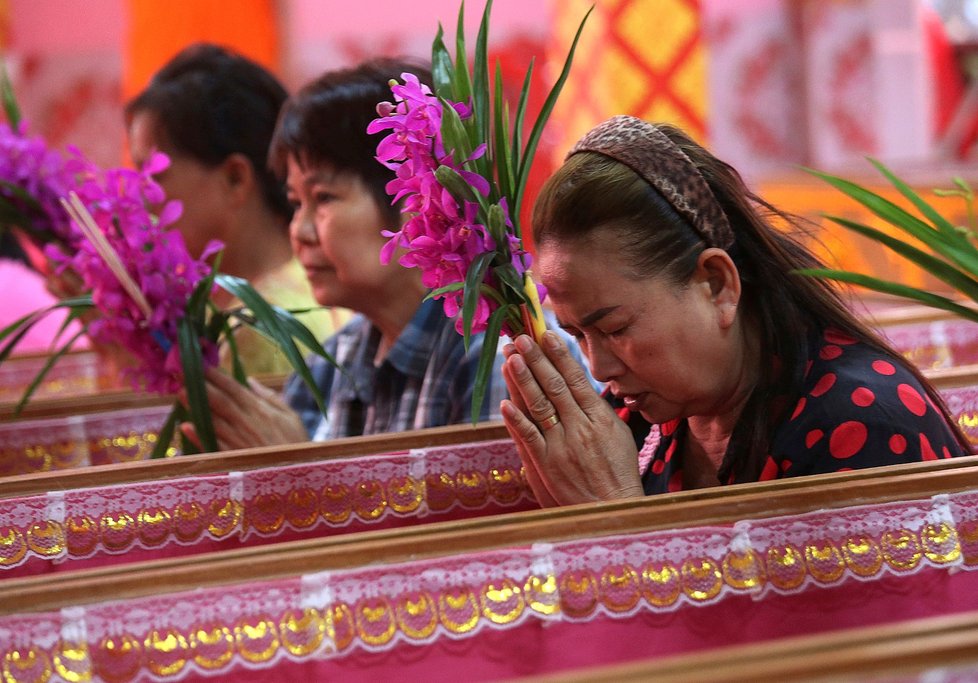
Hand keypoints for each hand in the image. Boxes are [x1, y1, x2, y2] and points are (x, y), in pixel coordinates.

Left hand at [181, 368, 307, 450]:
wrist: (298, 475)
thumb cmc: (297, 445)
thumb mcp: (292, 417)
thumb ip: (271, 398)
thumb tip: (251, 381)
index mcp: (261, 411)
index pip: (234, 388)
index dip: (217, 376)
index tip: (201, 363)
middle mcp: (246, 423)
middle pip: (220, 402)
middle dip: (201, 386)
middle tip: (183, 373)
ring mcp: (238, 442)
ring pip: (213, 421)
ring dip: (196, 407)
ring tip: (180, 393)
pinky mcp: (233, 460)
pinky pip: (213, 446)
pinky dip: (198, 437)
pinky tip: (186, 426)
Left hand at [500, 331, 643, 506]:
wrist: (612, 508)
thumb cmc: (618, 470)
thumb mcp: (617, 433)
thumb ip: (597, 409)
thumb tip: (580, 384)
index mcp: (599, 417)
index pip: (575, 379)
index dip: (559, 355)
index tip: (546, 334)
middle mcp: (580, 427)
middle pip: (554, 386)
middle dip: (536, 359)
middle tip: (520, 337)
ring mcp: (562, 445)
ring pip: (539, 406)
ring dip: (523, 380)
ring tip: (510, 358)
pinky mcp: (547, 464)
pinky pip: (529, 437)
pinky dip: (516, 419)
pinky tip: (504, 402)